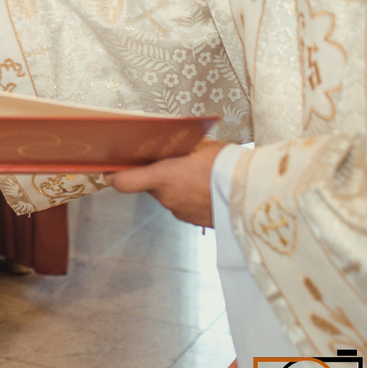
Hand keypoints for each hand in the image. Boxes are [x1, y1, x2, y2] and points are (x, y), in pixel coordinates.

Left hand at [105, 140, 226, 226]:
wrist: (257, 194)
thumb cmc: (229, 165)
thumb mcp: (202, 147)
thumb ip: (179, 149)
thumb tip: (169, 145)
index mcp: (164, 177)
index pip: (123, 181)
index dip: (114, 176)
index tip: (110, 170)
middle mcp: (167, 198)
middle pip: (150, 186)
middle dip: (157, 175)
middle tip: (173, 161)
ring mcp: (180, 212)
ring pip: (167, 196)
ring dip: (175, 186)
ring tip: (197, 174)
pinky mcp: (194, 222)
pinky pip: (183, 206)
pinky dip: (189, 197)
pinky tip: (206, 188)